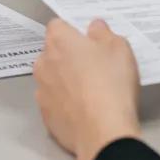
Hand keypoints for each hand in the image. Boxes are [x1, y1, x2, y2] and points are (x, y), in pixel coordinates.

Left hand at [33, 18, 141, 159]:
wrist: (103, 133)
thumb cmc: (111, 83)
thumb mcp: (119, 49)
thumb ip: (103, 33)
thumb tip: (94, 28)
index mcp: (59, 41)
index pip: (58, 26)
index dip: (73, 32)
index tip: (89, 42)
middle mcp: (43, 62)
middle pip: (52, 53)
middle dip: (68, 57)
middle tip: (93, 67)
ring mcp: (41, 90)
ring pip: (51, 78)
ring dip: (64, 81)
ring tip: (89, 93)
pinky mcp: (44, 115)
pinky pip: (54, 103)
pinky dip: (64, 104)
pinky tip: (83, 112)